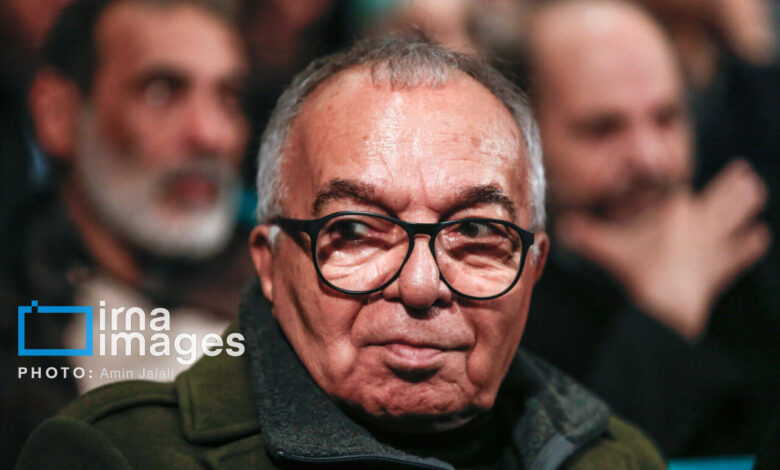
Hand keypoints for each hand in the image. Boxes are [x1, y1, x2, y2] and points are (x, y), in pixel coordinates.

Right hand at [557, 160, 769, 337]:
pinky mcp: (719, 271)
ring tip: (757, 190)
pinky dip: (750, 244)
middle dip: (734, 183)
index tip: (686, 165)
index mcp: (673, 210)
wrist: (663, 308)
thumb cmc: (634, 273)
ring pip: (737, 216)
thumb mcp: (604, 249)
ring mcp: (713, 246)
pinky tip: (760, 235)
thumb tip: (559, 225)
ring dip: (747, 203)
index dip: (685, 176)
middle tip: (745, 171)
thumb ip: (583, 234)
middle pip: (723, 195)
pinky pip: (740, 252)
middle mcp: (699, 222)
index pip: (680, 185)